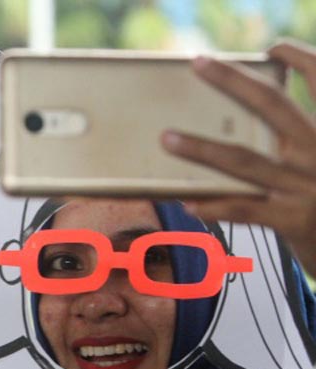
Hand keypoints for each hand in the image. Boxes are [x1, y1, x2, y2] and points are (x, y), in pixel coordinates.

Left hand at [161, 39, 315, 276]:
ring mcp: (307, 186)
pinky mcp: (294, 219)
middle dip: (235, 82)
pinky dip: (215, 206)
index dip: (301, 59)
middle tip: (201, 64)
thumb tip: (246, 129)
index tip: (274, 48)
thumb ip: (299, 142)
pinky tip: (189, 203)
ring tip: (168, 138)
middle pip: (274, 106)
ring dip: (203, 149)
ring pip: (246, 160)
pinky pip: (246, 209)